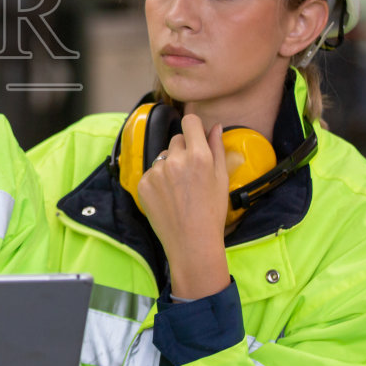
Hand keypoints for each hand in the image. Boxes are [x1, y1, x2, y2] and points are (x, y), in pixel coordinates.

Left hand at [135, 114, 230, 298]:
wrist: (191, 243)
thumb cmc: (212, 213)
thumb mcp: (222, 179)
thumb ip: (217, 149)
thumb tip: (215, 127)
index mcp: (198, 156)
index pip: (189, 122)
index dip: (194, 126)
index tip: (195, 134)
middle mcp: (175, 160)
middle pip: (176, 139)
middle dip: (184, 150)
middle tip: (192, 173)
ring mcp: (156, 172)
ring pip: (163, 157)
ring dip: (170, 166)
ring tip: (180, 190)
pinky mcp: (143, 184)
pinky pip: (151, 173)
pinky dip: (158, 181)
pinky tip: (168, 198)